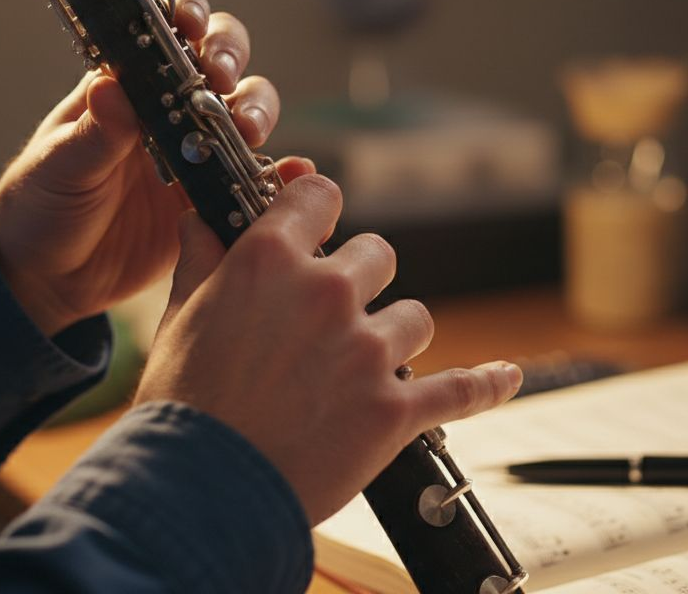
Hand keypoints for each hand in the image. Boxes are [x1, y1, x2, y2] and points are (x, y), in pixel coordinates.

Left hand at [0, 0, 309, 335]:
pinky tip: (294, 175)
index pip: (165, 30)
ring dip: (257, 110)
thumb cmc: (40, 206)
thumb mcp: (58, 167)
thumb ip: (92, 133)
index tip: (191, 26)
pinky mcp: (214, 196)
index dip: (187, 14)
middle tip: (221, 79)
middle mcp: (169, 108)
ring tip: (249, 133)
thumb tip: (110, 87)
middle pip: (221, 58)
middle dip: (230, 56)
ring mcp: (198, 150)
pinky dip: (282, 173)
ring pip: (247, 110)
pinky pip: (258, 177)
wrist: (49, 277)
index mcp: (126, 85)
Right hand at [135, 175, 523, 523]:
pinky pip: (461, 388)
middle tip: (333, 315)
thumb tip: (198, 220)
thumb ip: (202, 261)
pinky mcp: (395, 409)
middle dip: (359, 279)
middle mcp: (327, 294)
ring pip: (414, 317)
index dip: (317, 207)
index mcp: (270, 261)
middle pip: (377, 254)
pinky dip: (488, 383)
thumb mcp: (180, 320)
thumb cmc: (183, 405)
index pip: (319, 196)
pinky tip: (507, 376)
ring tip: (363, 369)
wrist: (201, 492)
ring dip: (394, 337)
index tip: (317, 222)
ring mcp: (367, 351)